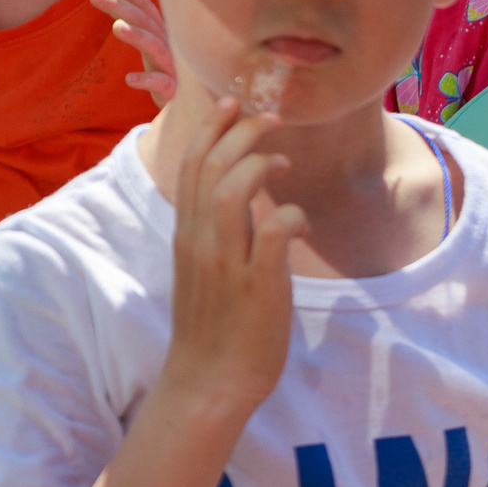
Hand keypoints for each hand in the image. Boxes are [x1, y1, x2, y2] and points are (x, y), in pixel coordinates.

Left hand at [90, 0, 175, 106]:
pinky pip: (162, 83)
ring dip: (137, 36)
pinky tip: (130, 79)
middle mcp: (168, 43)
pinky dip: (147, 80)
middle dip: (120, 5)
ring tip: (116, 27)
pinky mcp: (175, 90)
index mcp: (161, 32)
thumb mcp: (153, 45)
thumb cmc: (171, 72)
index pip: (143, 4)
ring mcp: (173, 66)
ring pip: (154, 47)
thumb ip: (137, 23)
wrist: (198, 102)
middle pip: (144, 21)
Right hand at [159, 98, 304, 421]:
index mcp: (187, 237)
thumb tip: (241, 200)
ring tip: (283, 160)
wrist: (210, 382)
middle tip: (269, 118)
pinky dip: (289, 216)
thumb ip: (216, 233)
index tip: (231, 104)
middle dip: (239, 133)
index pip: (190, 168)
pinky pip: (273, 234)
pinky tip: (300, 221)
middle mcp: (200, 244)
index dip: (211, 129)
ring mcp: (226, 265)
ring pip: (231, 194)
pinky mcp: (257, 287)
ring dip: (258, 166)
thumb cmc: (215, 327)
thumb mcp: (204, 270)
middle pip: (209, 169)